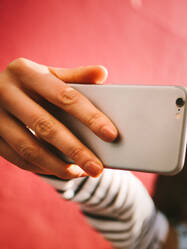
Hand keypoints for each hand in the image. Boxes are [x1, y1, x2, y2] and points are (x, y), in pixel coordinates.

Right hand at [0, 58, 117, 178]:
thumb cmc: (34, 84)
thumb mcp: (50, 75)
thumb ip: (76, 77)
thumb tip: (101, 72)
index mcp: (25, 72)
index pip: (65, 96)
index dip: (89, 117)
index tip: (111, 135)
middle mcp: (5, 92)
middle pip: (46, 126)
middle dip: (76, 150)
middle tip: (98, 168)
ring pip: (29, 147)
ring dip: (58, 166)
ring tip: (83, 173)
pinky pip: (18, 158)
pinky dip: (42, 168)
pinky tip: (64, 172)